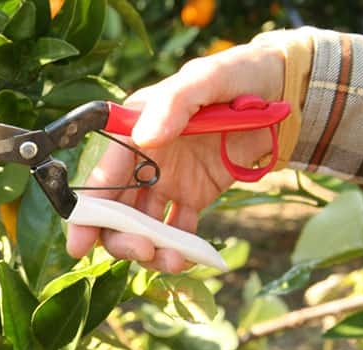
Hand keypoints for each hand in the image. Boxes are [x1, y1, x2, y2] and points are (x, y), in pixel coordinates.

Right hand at [66, 42, 285, 271]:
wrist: (282, 93)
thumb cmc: (239, 76)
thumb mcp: (208, 79)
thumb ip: (175, 104)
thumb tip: (145, 139)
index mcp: (133, 132)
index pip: (101, 177)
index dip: (86, 213)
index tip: (80, 245)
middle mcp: (142, 161)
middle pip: (116, 212)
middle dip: (122, 238)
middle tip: (145, 250)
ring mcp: (165, 182)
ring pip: (144, 228)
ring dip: (153, 249)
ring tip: (176, 260)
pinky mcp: (191, 197)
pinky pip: (178, 231)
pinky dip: (181, 248)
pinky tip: (191, 257)